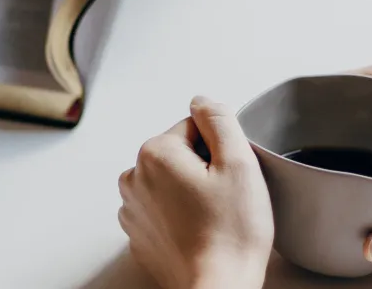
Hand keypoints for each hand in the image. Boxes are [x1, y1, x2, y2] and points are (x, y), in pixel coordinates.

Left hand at [118, 96, 273, 288]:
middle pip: (179, 153)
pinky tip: (199, 231)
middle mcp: (134, 178)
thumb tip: (203, 101)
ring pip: (171, 181)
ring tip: (212, 218)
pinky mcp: (139, 234)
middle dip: (203, 169)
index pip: (194, 128)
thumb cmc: (231, 233)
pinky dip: (180, 215)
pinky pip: (163, 209)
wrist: (218, 287)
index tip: (227, 176)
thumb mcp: (238, 162)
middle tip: (224, 198)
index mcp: (154, 153)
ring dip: (190, 192)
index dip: (219, 149)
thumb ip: (219, 119)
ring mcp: (133, 209)